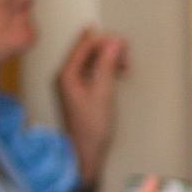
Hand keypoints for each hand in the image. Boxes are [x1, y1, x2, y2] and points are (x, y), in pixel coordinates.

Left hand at [53, 26, 128, 191]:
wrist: (84, 151)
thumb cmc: (92, 127)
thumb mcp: (102, 93)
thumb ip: (106, 66)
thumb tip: (113, 43)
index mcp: (66, 74)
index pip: (84, 45)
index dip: (105, 40)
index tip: (124, 43)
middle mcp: (65, 75)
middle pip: (86, 49)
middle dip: (107, 47)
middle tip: (126, 55)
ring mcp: (70, 82)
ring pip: (90, 58)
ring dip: (107, 57)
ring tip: (124, 65)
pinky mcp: (77, 89)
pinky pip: (90, 69)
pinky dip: (104, 67)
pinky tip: (116, 73)